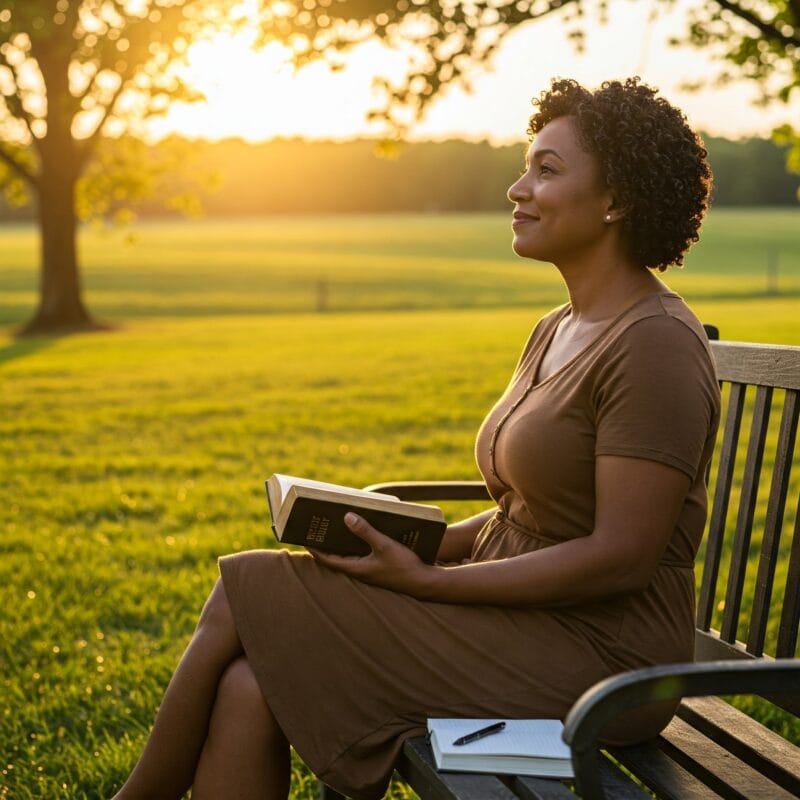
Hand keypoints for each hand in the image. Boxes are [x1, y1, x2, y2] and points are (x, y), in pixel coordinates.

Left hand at [309, 512, 433, 596]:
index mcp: (356, 568)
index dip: (314, 549)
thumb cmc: (404, 566)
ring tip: (336, 529)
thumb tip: (347, 517)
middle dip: (325, 545)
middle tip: (318, 530)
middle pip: (335, 559)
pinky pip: (361, 556)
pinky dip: (355, 546)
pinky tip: (360, 535)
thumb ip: (365, 531)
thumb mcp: (384, 545)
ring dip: (340, 545)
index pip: (327, 560)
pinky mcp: (379, 569)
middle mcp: (360, 572)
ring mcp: (369, 572)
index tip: (304, 538)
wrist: (424, 582)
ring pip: (348, 558)